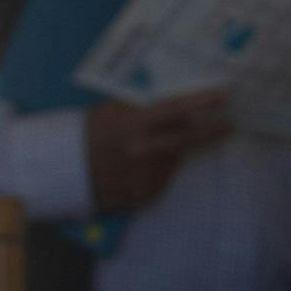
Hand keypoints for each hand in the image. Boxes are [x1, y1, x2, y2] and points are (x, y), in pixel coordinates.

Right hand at [83, 91, 231, 211]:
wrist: (63, 169)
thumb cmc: (90, 132)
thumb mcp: (112, 111)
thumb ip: (143, 106)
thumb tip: (180, 99)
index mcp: (132, 125)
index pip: (175, 110)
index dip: (201, 102)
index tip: (223, 96)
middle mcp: (141, 151)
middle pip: (187, 139)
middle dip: (211, 130)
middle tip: (227, 125)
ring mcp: (143, 174)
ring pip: (174, 159)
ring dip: (173, 153)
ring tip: (152, 149)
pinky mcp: (142, 193)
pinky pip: (162, 178)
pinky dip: (159, 170)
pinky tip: (143, 166)